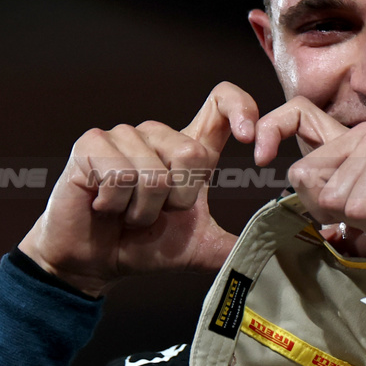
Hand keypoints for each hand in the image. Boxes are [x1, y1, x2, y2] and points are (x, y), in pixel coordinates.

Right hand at [18, 82, 258, 295]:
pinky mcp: (91, 145)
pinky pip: (119, 176)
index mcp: (188, 148)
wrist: (93, 263)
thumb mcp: (197, 247)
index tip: (251, 140)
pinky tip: (104, 207)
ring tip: (127, 213)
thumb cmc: (142, 246)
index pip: (221, 101)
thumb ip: (235, 244)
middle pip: (191, 153)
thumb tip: (274, 250)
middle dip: (176, 201)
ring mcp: (122, 136)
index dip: (241, 109)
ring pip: (154, 173)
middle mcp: (157, 135)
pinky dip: (115, 205)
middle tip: (154, 214)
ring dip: (143, 210)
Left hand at [255, 97, 365, 267]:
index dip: (270, 130)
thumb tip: (318, 224)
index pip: (297, 114)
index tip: (260, 158)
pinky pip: (353, 208)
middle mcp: (363, 135)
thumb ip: (337, 210)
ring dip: (355, 222)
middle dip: (324, 209)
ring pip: (326, 197)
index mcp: (355, 144)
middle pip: (301, 176)